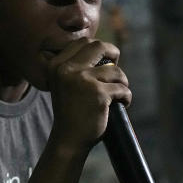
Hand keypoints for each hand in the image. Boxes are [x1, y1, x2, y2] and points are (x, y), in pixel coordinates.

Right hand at [45, 38, 130, 155]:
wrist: (68, 140)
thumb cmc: (70, 111)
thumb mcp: (64, 83)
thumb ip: (76, 66)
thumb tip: (105, 49)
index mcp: (57, 65)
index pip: (83, 42)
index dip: (99, 47)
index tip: (105, 59)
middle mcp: (67, 69)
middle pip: (99, 46)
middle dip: (113, 53)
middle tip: (117, 66)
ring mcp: (83, 80)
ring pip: (115, 71)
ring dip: (122, 81)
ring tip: (119, 94)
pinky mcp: (98, 94)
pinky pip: (122, 89)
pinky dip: (126, 97)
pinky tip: (122, 104)